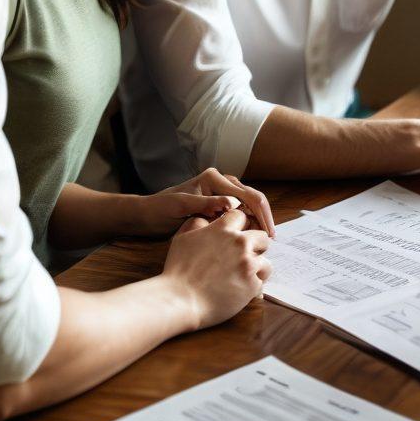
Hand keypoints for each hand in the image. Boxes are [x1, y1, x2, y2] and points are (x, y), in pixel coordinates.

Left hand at [151, 167, 274, 235]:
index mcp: (214, 178)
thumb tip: (233, 203)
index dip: (261, 214)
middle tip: (270, 240)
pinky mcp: (219, 204)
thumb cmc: (162, 208)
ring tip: (262, 241)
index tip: (267, 234)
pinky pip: (240, 212)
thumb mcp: (182, 206)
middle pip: (252, 198)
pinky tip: (250, 237)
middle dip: (263, 218)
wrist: (148, 214)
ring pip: (248, 205)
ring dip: (257, 221)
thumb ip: (207, 203)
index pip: (246, 195)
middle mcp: (221, 181)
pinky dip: (247, 223)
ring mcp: (221, 192)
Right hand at [162, 209, 272, 328]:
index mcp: (223, 230)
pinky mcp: (252, 285)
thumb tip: (207, 219)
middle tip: (244, 257)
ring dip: (256, 269)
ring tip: (243, 277)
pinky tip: (239, 291)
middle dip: (255, 246)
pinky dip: (252, 288)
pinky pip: (260, 283)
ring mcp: (248, 264)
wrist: (180, 299)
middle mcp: (239, 243)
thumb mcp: (183, 238)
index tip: (237, 237)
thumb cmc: (178, 269)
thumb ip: (197, 224)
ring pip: (266, 262)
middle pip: (262, 237)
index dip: (240, 226)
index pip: (242, 217)